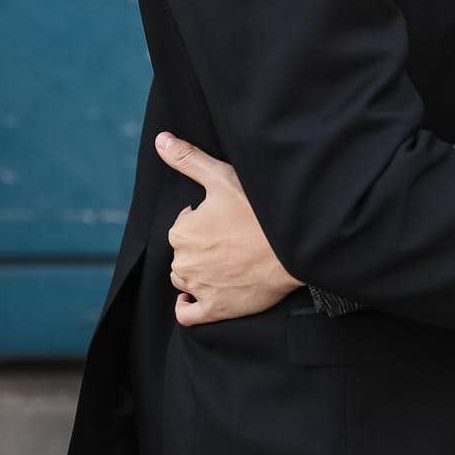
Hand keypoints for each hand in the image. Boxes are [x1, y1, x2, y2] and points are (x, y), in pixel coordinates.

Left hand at [155, 132, 303, 325]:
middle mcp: (183, 262)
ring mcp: (199, 288)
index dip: (203, 220)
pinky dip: (187, 305)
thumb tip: (161, 140)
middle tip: (230, 238)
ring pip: (184, 280)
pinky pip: (187, 314)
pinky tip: (196, 295)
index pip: (183, 226)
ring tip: (224, 261)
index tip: (225, 218)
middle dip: (200, 246)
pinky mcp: (214, 310)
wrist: (293, 248)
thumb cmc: (258, 211)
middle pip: (183, 253)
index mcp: (182, 231)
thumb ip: (188, 159)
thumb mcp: (222, 177)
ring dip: (196, 271)